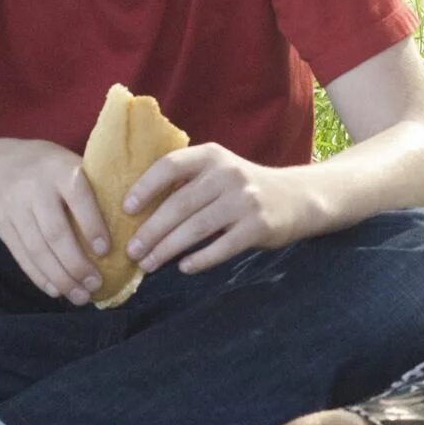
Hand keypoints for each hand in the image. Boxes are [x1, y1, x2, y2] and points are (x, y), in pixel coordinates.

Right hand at [0, 139, 108, 302]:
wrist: (0, 164)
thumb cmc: (52, 169)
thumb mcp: (72, 165)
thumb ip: (94, 190)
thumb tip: (131, 227)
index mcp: (60, 170)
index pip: (78, 198)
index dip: (92, 226)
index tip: (106, 251)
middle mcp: (34, 188)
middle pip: (55, 232)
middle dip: (76, 264)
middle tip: (96, 285)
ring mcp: (15, 208)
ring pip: (37, 249)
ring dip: (60, 278)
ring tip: (80, 296)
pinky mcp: (2, 225)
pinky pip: (21, 256)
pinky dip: (39, 277)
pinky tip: (56, 291)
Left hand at [123, 143, 308, 274]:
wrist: (298, 197)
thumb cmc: (245, 187)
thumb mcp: (219, 171)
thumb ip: (188, 181)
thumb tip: (140, 210)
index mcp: (212, 156)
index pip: (170, 166)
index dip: (145, 187)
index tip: (126, 209)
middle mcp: (228, 174)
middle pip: (178, 204)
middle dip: (150, 231)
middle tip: (131, 251)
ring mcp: (244, 200)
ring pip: (195, 228)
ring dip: (167, 249)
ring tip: (148, 264)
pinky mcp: (258, 226)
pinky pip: (222, 247)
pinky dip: (200, 260)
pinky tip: (184, 268)